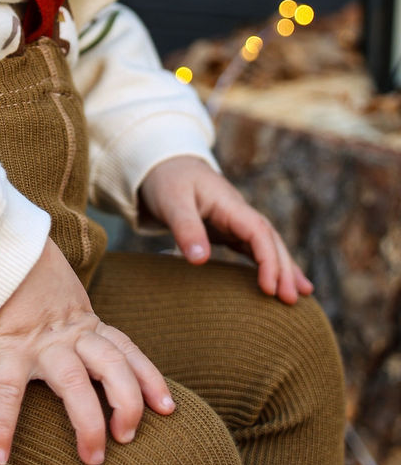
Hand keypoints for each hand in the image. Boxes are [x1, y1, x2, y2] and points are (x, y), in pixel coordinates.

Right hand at [0, 238, 174, 464]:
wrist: (0, 255)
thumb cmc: (33, 289)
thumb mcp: (67, 309)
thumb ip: (83, 333)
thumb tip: (101, 370)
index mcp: (88, 325)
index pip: (128, 351)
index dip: (150, 379)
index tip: (168, 409)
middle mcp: (71, 335)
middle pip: (112, 365)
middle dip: (127, 403)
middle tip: (126, 439)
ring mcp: (40, 343)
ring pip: (74, 381)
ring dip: (88, 421)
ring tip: (92, 457)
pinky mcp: (9, 347)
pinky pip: (8, 389)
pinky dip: (3, 424)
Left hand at [138, 155, 312, 303]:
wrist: (162, 164)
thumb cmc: (167, 180)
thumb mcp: (171, 202)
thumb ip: (185, 228)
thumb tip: (200, 260)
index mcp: (229, 203)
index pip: (259, 232)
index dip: (268, 260)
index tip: (269, 288)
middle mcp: (238, 212)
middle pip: (270, 239)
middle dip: (284, 269)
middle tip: (291, 300)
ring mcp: (235, 221)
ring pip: (267, 244)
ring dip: (283, 268)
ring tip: (301, 296)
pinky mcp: (227, 229)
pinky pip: (253, 248)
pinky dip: (267, 264)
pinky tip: (276, 282)